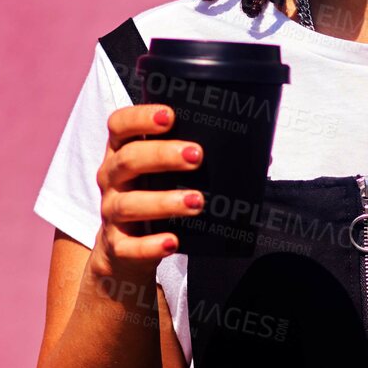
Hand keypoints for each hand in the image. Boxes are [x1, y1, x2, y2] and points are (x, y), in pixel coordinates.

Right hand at [92, 104, 203, 277]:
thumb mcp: (160, 174)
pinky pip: (128, 246)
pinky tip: (173, 241)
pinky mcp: (116, 246)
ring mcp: (111, 213)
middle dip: (162, 155)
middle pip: (127, 160)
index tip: (170, 116)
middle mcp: (111, 179)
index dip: (140, 117)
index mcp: (121, 152)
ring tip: (196, 201)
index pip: (119, 125)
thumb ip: (188, 158)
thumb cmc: (152, 198)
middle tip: (196, 156)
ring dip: (163, 201)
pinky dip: (150, 244)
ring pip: (129, 204)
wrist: (125, 252)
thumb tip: (256, 153)